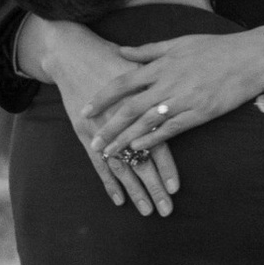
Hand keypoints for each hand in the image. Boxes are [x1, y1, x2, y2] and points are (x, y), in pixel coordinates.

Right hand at [12, 13, 180, 217]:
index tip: (175, 188)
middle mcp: (120, 122)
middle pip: (140, 161)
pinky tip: (120, 200)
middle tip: (165, 210)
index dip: (165, 167)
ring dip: (134, 191)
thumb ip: (162, 87)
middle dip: (153, 187)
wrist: (73, 53)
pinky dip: (109, 182)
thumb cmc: (112, 58)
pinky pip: (98, 163)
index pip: (155, 143)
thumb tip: (189, 97)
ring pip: (121, 167)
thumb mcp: (141, 67)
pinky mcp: (85, 133)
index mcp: (139, 106)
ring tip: (146, 211)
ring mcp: (100, 130)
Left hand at [83, 30, 263, 159]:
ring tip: (110, 153)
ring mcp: (183, 100)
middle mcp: (167, 83)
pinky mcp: (199, 113)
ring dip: (125, 140)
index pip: (123, 83)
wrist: (249, 58)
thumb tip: (121, 51)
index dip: (102, 98)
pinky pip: (171, 130)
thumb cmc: (215, 48)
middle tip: (92, 142)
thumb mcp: (178, 42)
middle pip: (129, 108)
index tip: (85, 110)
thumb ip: (148, 50)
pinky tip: (139, 150)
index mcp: (161, 64)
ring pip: (146, 123)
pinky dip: (153, 141)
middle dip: (108, 127)